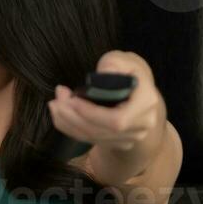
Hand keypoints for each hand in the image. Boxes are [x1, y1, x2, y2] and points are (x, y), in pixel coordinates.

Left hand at [47, 51, 164, 155]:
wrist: (139, 93)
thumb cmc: (128, 72)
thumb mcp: (123, 60)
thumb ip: (113, 63)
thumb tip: (104, 71)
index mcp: (147, 102)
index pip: (118, 118)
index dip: (92, 113)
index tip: (72, 99)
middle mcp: (142, 124)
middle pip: (103, 131)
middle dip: (74, 117)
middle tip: (56, 101)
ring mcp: (131, 137)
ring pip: (94, 137)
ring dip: (69, 123)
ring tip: (55, 105)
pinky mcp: (119, 143)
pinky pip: (91, 140)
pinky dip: (71, 128)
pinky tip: (60, 116)